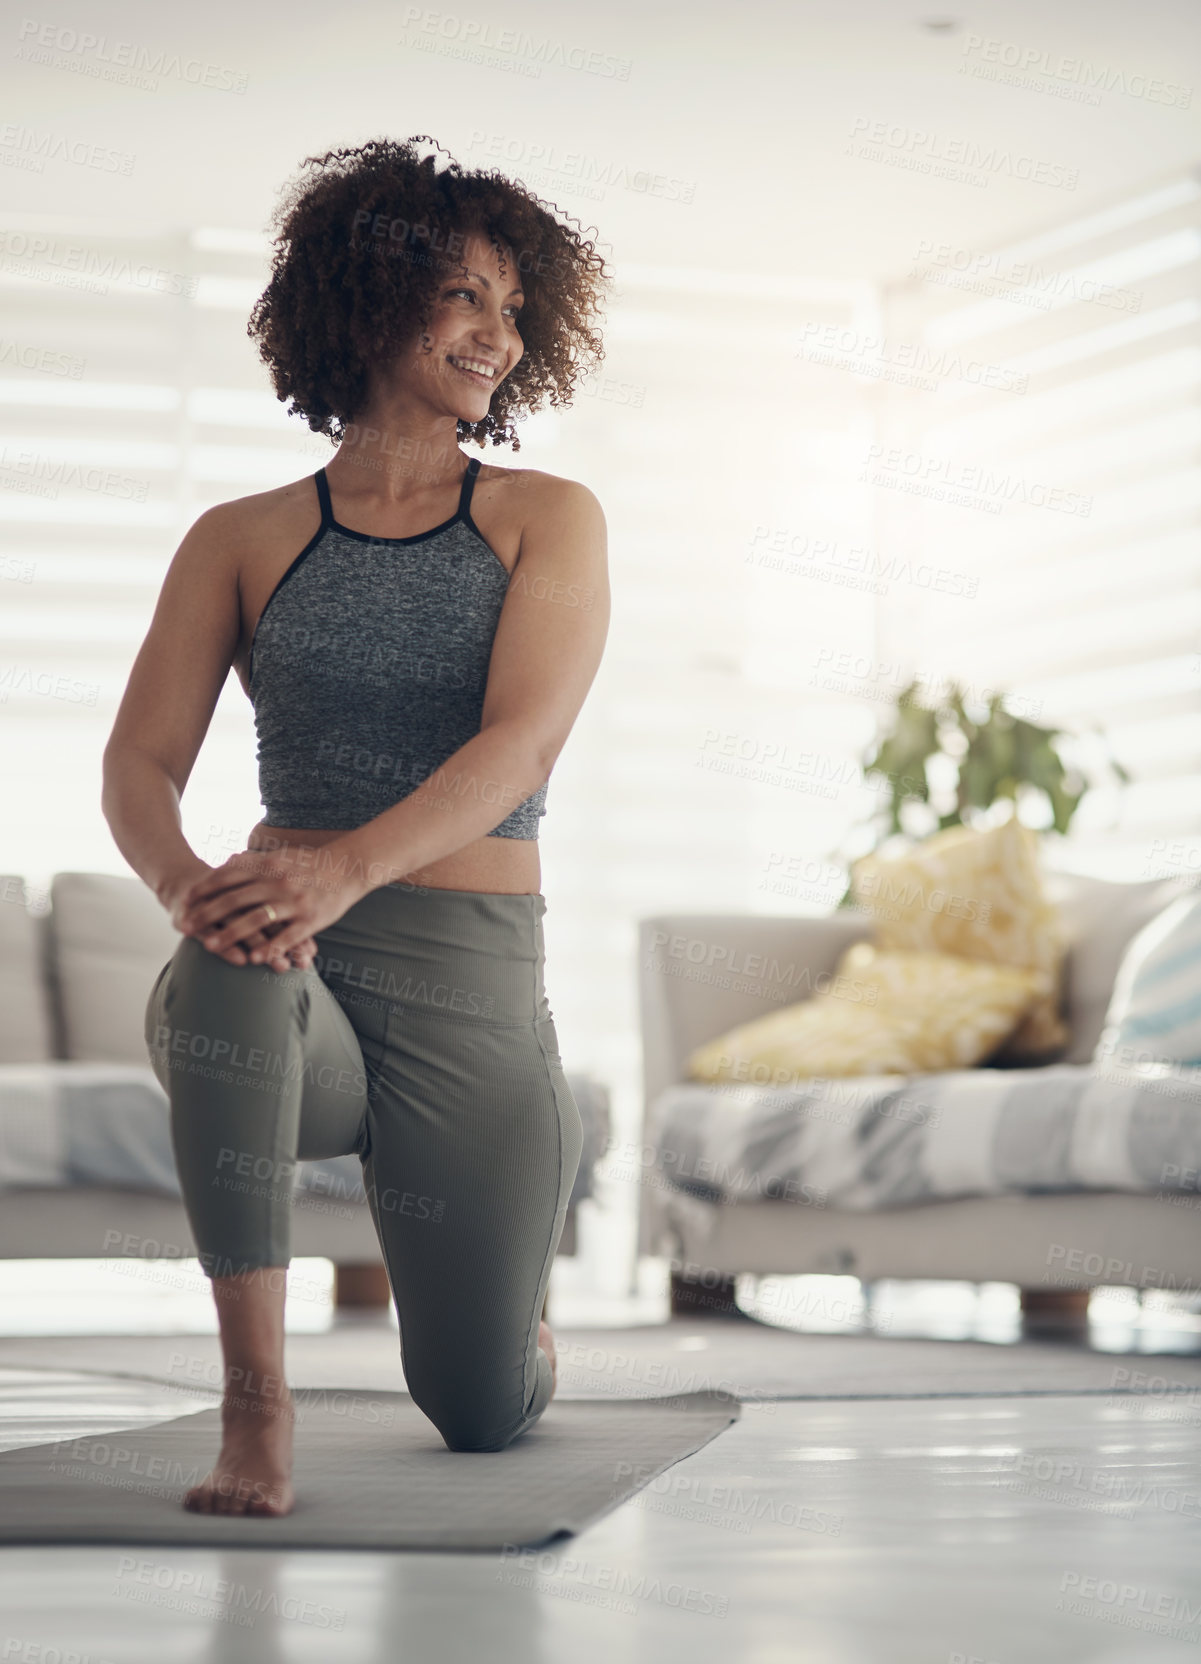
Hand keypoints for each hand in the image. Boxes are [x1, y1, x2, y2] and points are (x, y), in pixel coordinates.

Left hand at [173, 848, 367, 970]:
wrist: (349, 866)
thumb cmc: (312, 863)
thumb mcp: (281, 855)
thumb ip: (254, 860)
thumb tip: (227, 862)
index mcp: (268, 865)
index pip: (228, 877)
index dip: (204, 889)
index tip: (185, 900)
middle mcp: (278, 882)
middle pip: (235, 899)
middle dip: (207, 914)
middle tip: (186, 927)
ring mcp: (294, 901)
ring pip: (256, 920)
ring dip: (230, 934)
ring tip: (210, 946)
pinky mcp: (310, 919)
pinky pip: (286, 936)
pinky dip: (269, 948)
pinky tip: (254, 959)